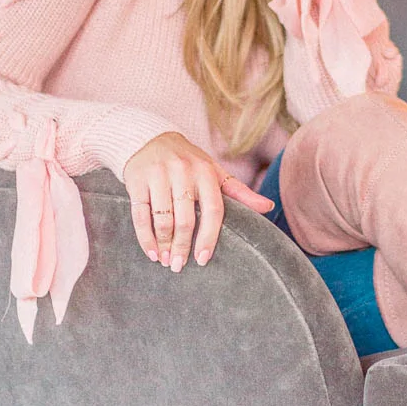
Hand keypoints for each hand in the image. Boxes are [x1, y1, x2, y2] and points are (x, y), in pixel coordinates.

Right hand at [123, 131, 272, 270]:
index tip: (203, 259)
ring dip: (164, 245)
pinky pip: (141, 215)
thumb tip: (269, 207)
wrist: (150, 139)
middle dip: (182, 247)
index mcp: (206, 171)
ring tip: (165, 261)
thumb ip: (239, 192)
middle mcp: (182, 171)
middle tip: (179, 266)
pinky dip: (146, 237)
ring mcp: (158, 175)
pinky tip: (151, 252)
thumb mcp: (214, 172)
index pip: (212, 209)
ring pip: (163, 219)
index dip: (209, 237)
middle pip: (186, 219)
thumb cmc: (188, 162)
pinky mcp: (137, 180)